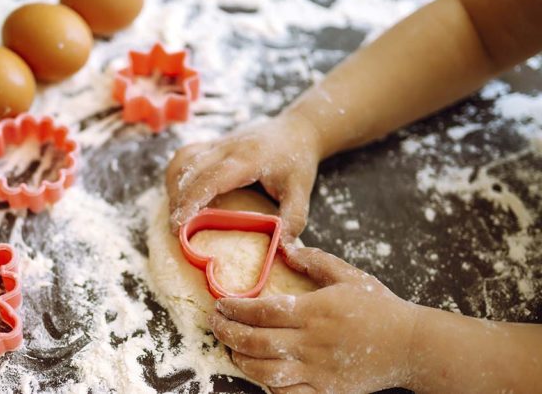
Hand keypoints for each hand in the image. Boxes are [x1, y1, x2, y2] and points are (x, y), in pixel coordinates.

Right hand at [165, 113, 321, 242]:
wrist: (298, 128)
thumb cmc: (298, 160)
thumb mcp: (302, 191)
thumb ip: (293, 220)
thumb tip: (282, 249)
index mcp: (248, 159)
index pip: (210, 179)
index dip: (191, 201)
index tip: (178, 225)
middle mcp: (228, 147)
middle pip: (189, 170)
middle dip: (177, 201)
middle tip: (176, 230)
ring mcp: (218, 142)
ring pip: (182, 160)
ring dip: (173, 187)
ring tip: (176, 213)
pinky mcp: (212, 142)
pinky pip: (185, 155)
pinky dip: (176, 175)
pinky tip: (179, 193)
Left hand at [209, 247, 419, 392]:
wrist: (411, 345)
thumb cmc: (379, 307)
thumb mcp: (349, 275)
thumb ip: (315, 261)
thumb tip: (286, 248)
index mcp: (315, 311)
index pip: (263, 311)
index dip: (235, 308)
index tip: (220, 304)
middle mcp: (312, 342)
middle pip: (257, 342)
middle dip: (228, 333)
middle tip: (215, 324)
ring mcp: (318, 370)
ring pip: (266, 371)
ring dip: (241, 360)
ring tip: (231, 348)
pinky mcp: (326, 391)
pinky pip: (288, 393)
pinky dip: (268, 385)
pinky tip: (259, 372)